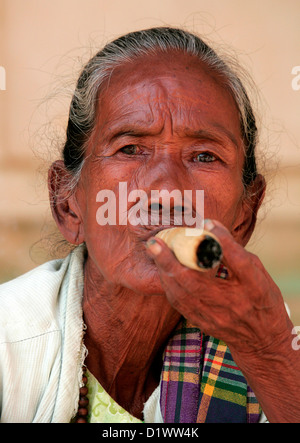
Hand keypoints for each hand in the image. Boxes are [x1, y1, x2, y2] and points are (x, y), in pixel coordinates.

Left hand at [146, 219, 290, 356]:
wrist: (261, 341)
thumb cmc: (261, 299)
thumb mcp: (259, 274)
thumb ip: (236, 253)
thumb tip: (210, 228)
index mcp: (255, 288)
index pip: (238, 261)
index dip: (222, 241)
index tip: (206, 223)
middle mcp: (234, 304)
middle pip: (198, 282)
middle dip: (171, 260)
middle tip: (155, 242)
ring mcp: (216, 317)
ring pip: (182, 295)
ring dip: (164, 271)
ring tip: (154, 251)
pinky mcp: (204, 323)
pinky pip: (180, 304)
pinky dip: (169, 285)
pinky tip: (163, 271)